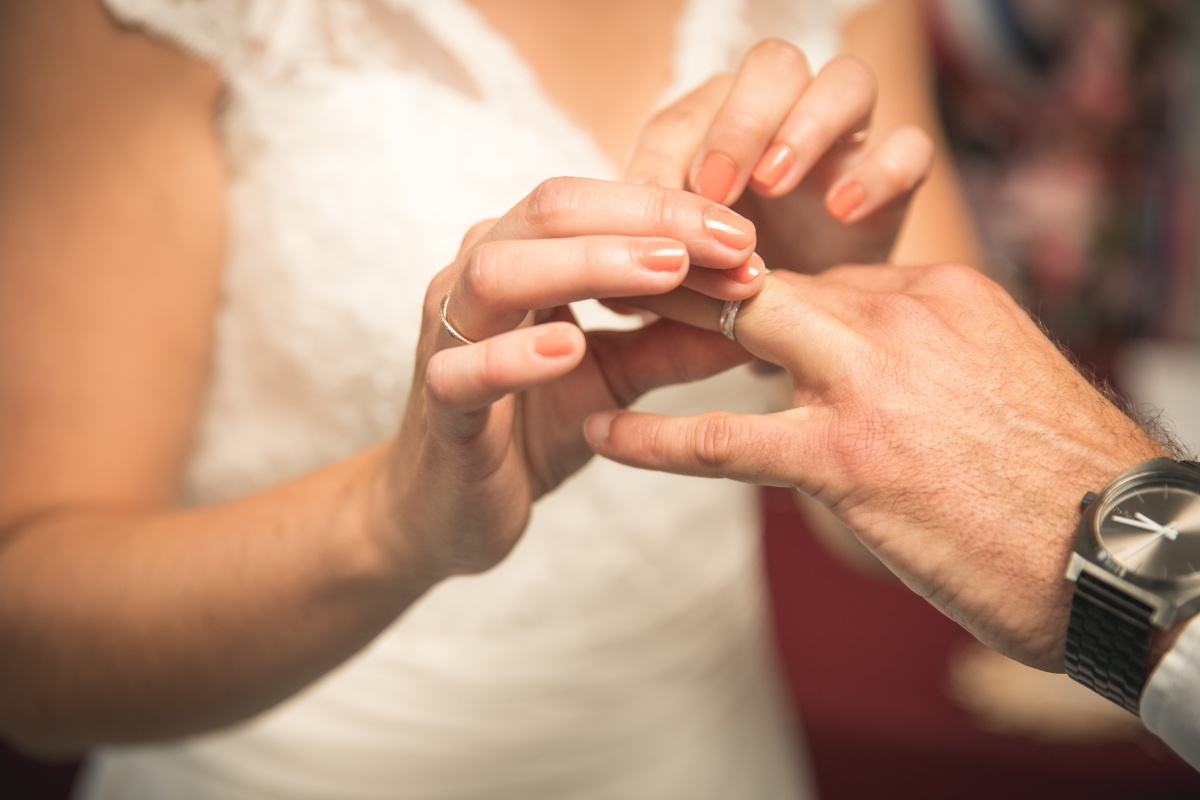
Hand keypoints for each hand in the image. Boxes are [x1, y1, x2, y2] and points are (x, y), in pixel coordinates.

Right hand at [380, 177, 760, 580]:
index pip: (593, 203)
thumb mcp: (617, 376)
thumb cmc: (531, 425)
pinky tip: (568, 347)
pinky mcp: (436, 405)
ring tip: (667, 272)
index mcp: (520, 257)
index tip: (748, 235)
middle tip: (728, 242)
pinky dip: (513, 355)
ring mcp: (447, 338)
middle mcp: (474, 278)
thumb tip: (765, 307)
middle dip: (645, 218)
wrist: (453, 509)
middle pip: (550, 211)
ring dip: (588, 264)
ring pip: (499, 272)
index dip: (672, 210)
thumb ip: (676, 340)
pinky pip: (461, 370)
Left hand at [585, 264, 1165, 670]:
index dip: (752, 286)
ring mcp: (873, 384)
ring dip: (662, 333)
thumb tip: (852, 359)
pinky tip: (603, 433)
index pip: (822, 274)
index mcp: (939, 294)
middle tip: (626, 284)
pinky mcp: (849, 459)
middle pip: (770, 278)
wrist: (1114, 553)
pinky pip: (725, 439)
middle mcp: (904, 318)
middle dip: (694, 280)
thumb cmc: (1053, 481)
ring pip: (738, 334)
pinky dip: (655, 437)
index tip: (700, 288)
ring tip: (595, 335)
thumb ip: (917, 354)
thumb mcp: (990, 383)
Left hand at [625, 39, 933, 272]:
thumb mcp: (683, 275)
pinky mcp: (896, 179)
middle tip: (720, 187)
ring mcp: (844, 142)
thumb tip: (610, 287)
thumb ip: (654, 266)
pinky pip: (909, 146)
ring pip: (847, 81)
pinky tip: (845, 210)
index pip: (689, 115)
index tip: (665, 207)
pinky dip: (881, 170)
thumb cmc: (726, 285)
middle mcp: (783, 117)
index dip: (673, 156)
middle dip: (741, 120)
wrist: (799, 326)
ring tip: (776, 183)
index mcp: (715, 129)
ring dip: (808, 125)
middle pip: (773, 66)